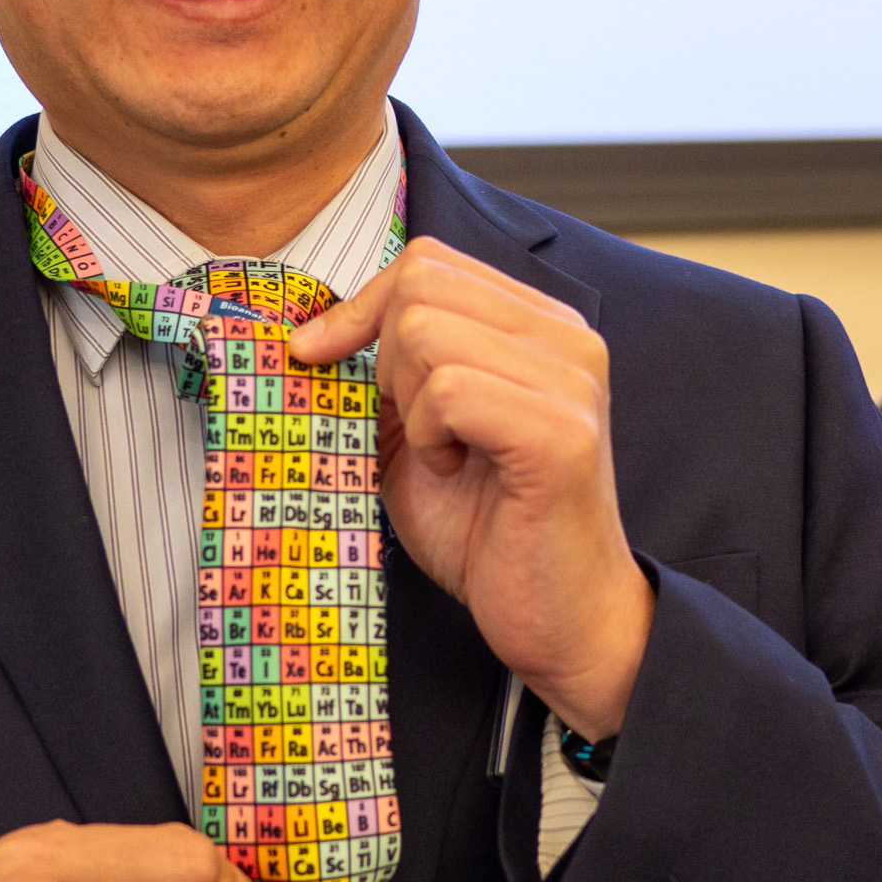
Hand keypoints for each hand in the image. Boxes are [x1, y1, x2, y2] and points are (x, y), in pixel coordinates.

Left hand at [288, 236, 653, 739]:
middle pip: (421, 283)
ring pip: (426, 332)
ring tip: (447, 456)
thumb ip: (383, 376)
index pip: (428, 261)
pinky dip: (431, 436)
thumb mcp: (417, 435)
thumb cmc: (487, 531)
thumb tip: (310, 332)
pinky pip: (450, 391)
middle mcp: (567, 337)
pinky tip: (460, 471)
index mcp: (539, 325)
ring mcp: (571, 379)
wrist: (559, 621)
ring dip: (410, 406)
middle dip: (384, 358)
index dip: (360, 306)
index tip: (316, 355)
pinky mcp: (561, 432)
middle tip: (416, 429)